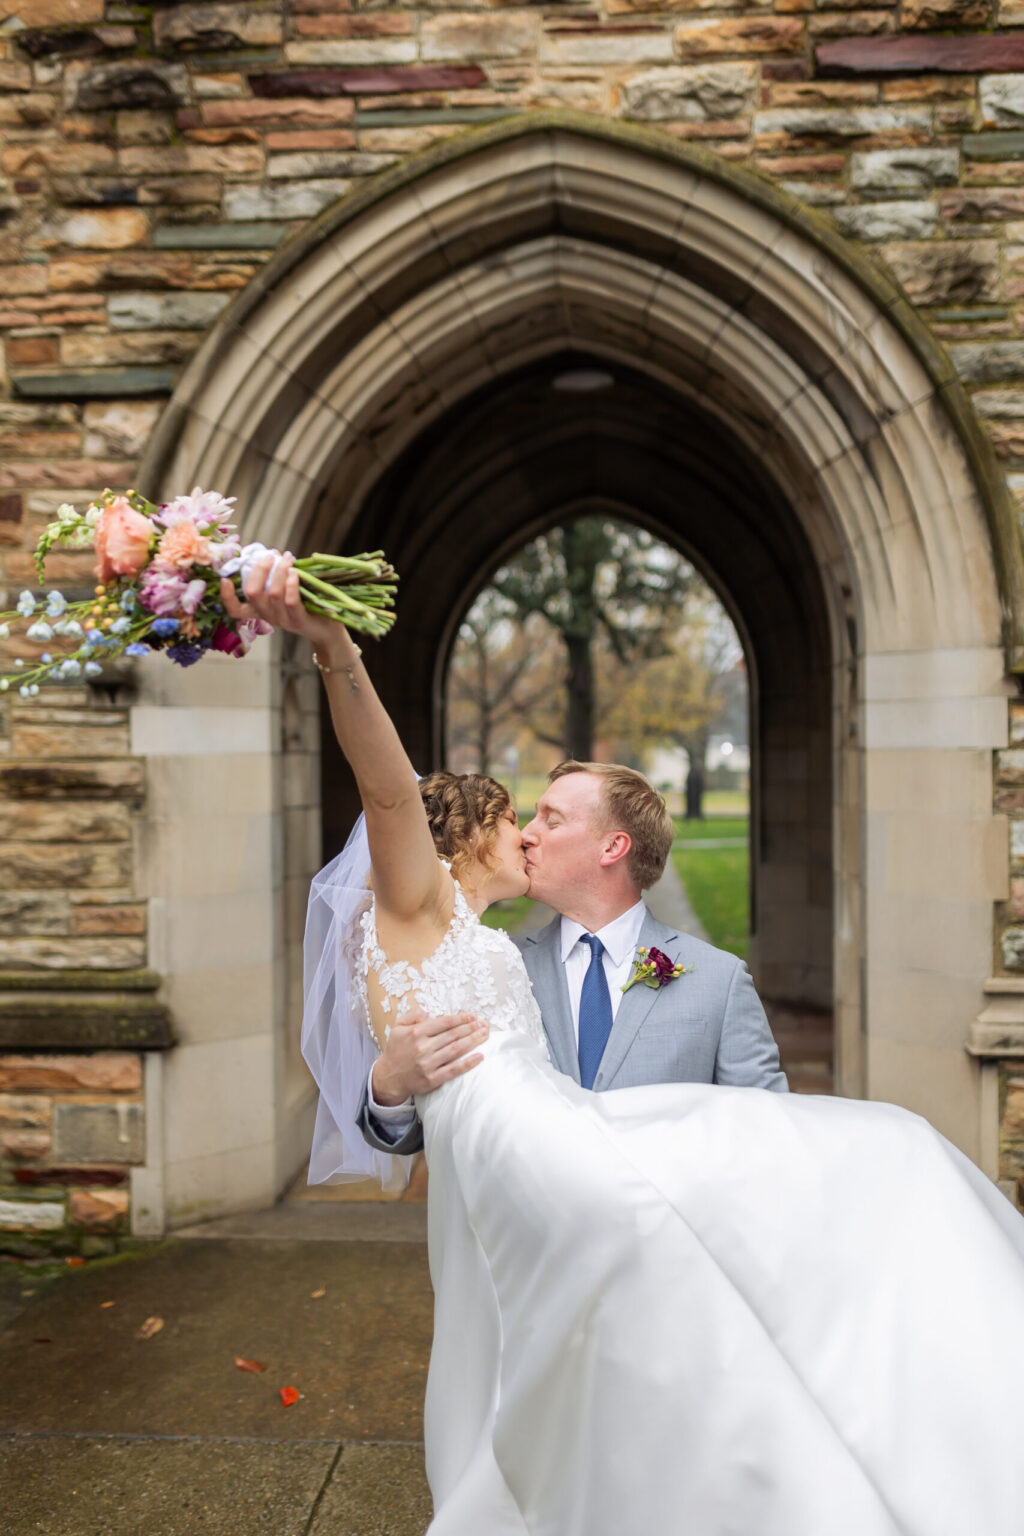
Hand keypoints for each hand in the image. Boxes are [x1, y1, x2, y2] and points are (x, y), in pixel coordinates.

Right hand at [220, 548, 342, 653]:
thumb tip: (272, 552)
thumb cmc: (305, 603)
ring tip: (288, 558)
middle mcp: (267, 616)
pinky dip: (291, 583)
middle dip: (260, 569)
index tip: (225, 580)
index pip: (235, 610)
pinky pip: (290, 601)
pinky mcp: (298, 620)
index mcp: (260, 609)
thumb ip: (275, 574)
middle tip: (271, 556)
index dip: (226, 597)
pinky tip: (294, 572)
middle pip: (253, 592)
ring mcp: (282, 620)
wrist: (327, 629)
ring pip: (273, 593)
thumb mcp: (285, 589)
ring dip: (280, 571)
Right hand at [371, 1010, 488, 1103]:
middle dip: (470, 1028)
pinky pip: (454, 1069)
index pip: (443, 1022)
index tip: (472, 1016)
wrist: (388, 1077)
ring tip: (485, 1034)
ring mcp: (428, 1064)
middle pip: (453, 1035)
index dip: (460, 1018)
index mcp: (416, 1033)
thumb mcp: (398, 1027)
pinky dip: (468, 1063)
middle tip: (484, 1024)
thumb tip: (429, 1013)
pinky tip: (479, 1056)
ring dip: (473, 1041)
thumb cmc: (396, 1050)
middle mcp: (422, 1047)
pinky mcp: (432, 1079)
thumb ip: (413, 1015)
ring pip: (455, 1050)